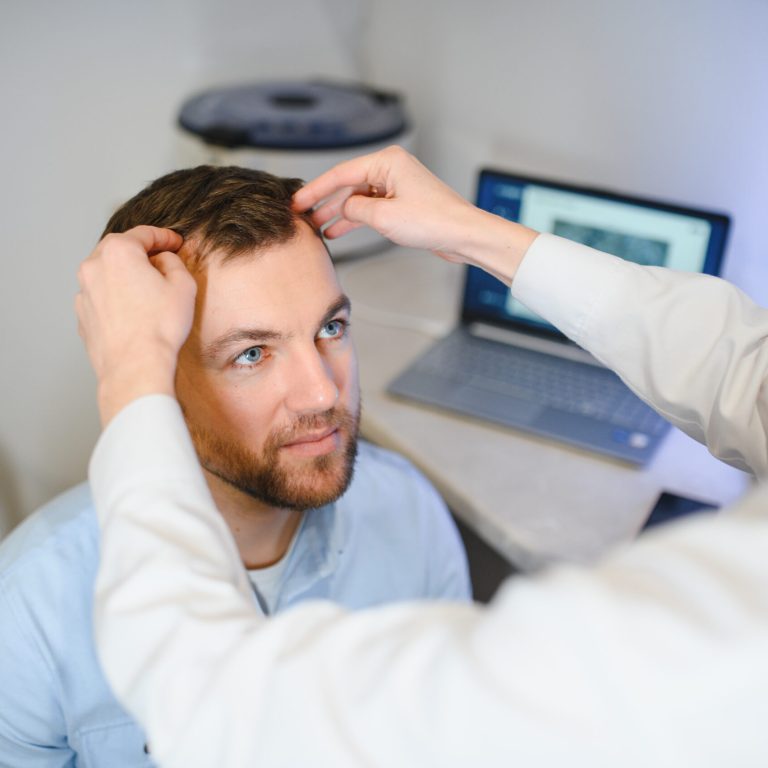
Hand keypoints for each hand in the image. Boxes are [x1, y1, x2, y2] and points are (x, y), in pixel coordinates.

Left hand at [76, 226, 195, 424]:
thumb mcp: (183, 286)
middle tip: (160, 260)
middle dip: (140, 252)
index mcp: (119, 252)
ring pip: (106, 273)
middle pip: (119, 249)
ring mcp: (83, 292)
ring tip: (146, 289)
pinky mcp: (82, 315)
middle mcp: (94, 266)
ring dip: (125, 275)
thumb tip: (163, 260)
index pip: (144, 234)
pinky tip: (132, 310)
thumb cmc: (160, 326)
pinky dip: (115, 296)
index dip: (164, 237)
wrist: (136, 366)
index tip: (175, 243)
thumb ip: (173, 263)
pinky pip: (100, 296)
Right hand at [293, 145, 538, 282]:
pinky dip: (355, 218)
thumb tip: (342, 208)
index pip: (340, 173)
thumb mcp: (383, 217)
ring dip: (339, 213)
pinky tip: (339, 230)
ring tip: (317, 227)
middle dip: (325, 202)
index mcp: (386, 162)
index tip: (298, 201)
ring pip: (358, 198)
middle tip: (303, 215)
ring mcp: (397, 185)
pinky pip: (371, 207)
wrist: (463, 234)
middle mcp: (391, 169)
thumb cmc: (434, 221)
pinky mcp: (402, 202)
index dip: (315, 189)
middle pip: (347, 184)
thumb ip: (354, 209)